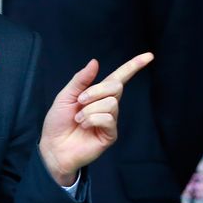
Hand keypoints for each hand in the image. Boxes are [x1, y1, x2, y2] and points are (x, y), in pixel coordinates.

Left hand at [39, 53, 153, 185]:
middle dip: (95, 91)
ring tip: (79, 119)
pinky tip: (84, 126)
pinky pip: (108, 118)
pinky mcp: (110, 134)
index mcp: (98, 94)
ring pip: (111, 103)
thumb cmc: (58, 122)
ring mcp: (110, 120)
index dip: (134, 66)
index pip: (120, 77)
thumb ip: (81, 80)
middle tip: (80, 101)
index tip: (149, 56)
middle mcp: (107, 105)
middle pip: (116, 86)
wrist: (53, 146)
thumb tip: (95, 62)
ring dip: (90, 109)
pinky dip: (92, 119)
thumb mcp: (65, 96)